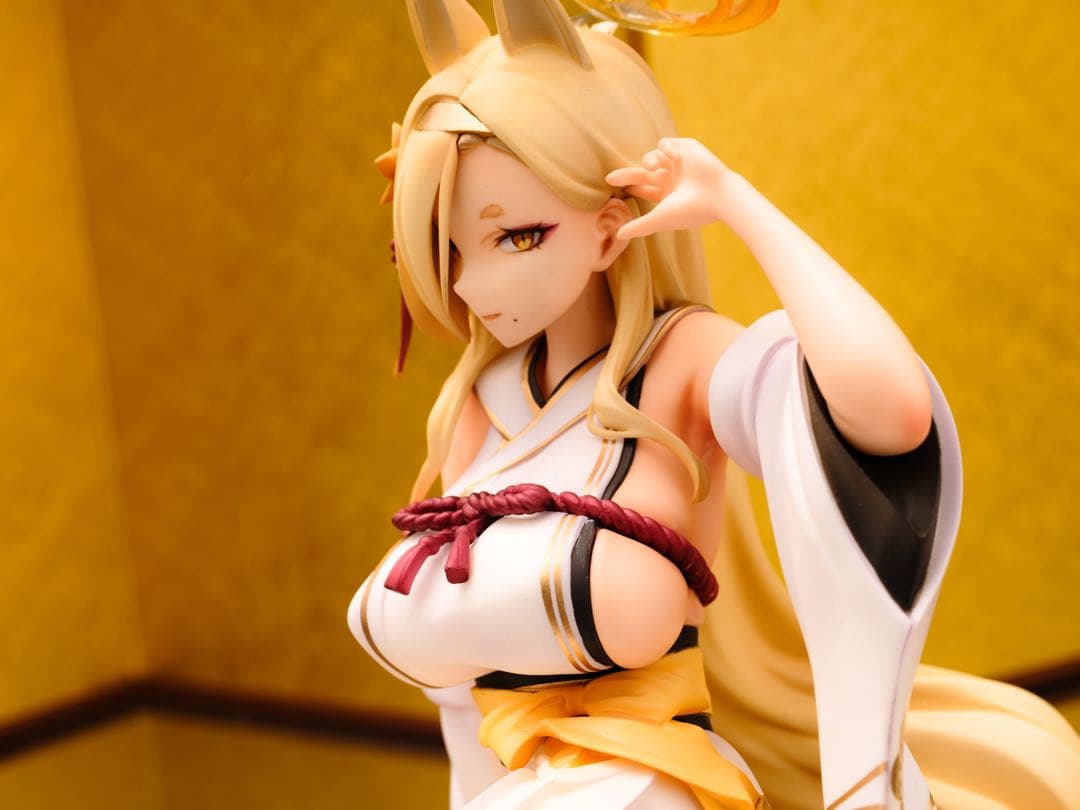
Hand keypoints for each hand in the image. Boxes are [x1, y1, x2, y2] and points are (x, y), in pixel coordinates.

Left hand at [605, 138, 735, 240]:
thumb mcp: (659, 219)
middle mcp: (673, 178)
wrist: (718, 195)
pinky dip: (665, 149)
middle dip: (627, 175)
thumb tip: (617, 236)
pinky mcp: (686, 148)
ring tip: (653, 168)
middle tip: (610, 178)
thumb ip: (638, 226)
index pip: (645, 188)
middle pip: (643, 173)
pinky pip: (664, 142)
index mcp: (668, 194)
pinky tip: (675, 158)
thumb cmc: (690, 210)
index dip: (632, 188)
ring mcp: (679, 163)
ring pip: (652, 156)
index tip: (614, 188)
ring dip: (648, 161)